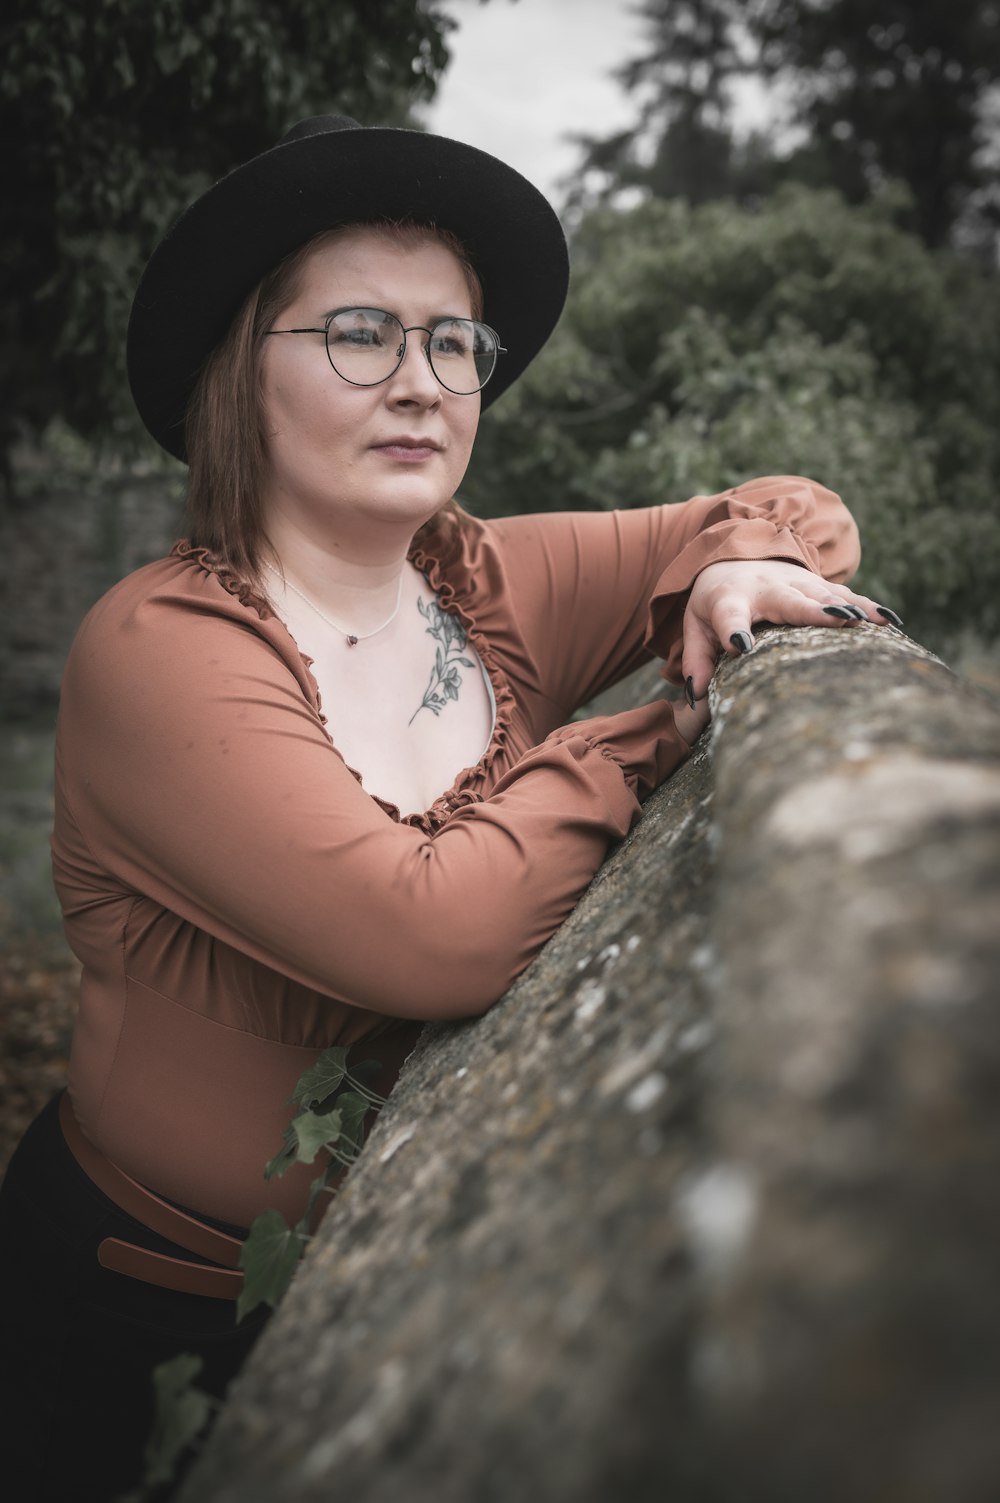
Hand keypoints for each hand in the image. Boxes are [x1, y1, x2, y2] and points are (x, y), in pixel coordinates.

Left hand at [682, 559, 899, 700]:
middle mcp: (765, 589)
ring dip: (848, 607)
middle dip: (812, 611)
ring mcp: (795, 583)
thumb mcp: (696, 624)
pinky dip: (866, 606)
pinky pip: (844, 595)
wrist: (735, 554)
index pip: (729, 616)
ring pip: (824, 595)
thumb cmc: (715, 599)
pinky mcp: (817, 585)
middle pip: (789, 601)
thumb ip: (695, 659)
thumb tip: (697, 696)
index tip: (740, 646)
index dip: (733, 631)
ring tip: (872, 622)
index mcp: (729, 600)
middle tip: (836, 620)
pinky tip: (889, 620)